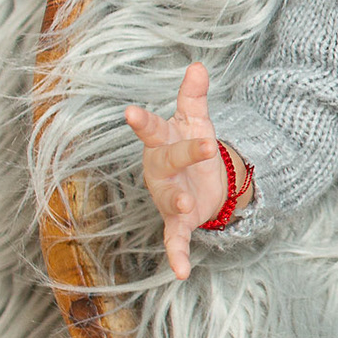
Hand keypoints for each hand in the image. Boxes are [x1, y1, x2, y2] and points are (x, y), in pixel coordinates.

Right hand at [123, 61, 227, 280]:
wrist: (198, 180)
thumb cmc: (188, 145)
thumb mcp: (194, 120)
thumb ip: (193, 96)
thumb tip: (198, 64)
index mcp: (162, 142)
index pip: (154, 129)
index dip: (143, 122)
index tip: (131, 113)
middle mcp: (160, 170)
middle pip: (170, 159)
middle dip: (186, 152)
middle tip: (205, 144)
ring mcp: (167, 196)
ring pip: (170, 198)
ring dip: (178, 201)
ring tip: (187, 203)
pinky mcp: (178, 220)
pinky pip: (174, 239)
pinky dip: (177, 255)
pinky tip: (181, 273)